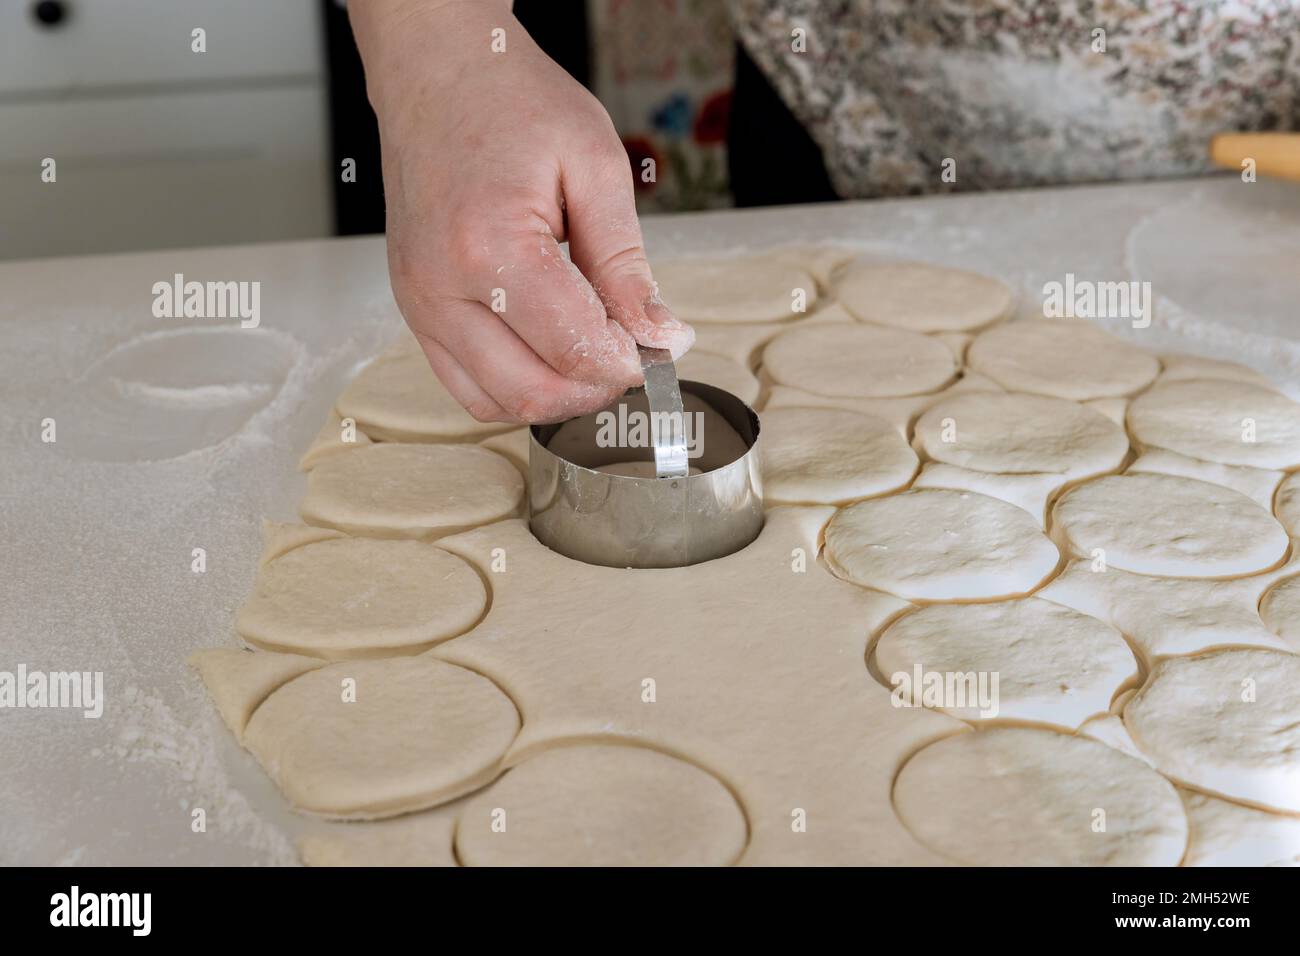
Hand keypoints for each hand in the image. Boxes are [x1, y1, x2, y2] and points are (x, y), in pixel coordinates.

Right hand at [349, 0, 693, 423]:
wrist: (438, 73)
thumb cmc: (512, 103)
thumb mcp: (596, 167)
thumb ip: (626, 264)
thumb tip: (660, 335)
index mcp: (490, 247)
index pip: (573, 349)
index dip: (629, 361)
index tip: (659, 344)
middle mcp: (441, 288)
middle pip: (532, 392)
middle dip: (597, 388)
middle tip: (632, 352)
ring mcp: (419, 304)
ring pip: (495, 403)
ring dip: (557, 397)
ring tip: (593, 350)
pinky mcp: (414, 310)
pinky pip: (466, 385)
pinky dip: (516, 388)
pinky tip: (551, 354)